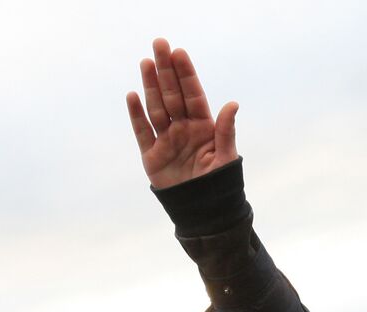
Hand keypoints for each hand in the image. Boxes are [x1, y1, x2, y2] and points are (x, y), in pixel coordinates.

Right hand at [126, 38, 238, 189]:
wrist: (204, 213)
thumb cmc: (220, 185)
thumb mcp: (226, 158)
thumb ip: (225, 131)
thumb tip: (232, 104)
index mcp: (203, 127)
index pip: (193, 94)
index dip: (186, 74)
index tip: (179, 53)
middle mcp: (183, 129)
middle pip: (172, 94)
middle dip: (165, 70)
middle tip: (159, 44)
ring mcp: (166, 141)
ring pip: (156, 107)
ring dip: (150, 85)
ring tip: (146, 62)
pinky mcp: (152, 156)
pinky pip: (142, 131)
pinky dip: (137, 115)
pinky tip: (133, 96)